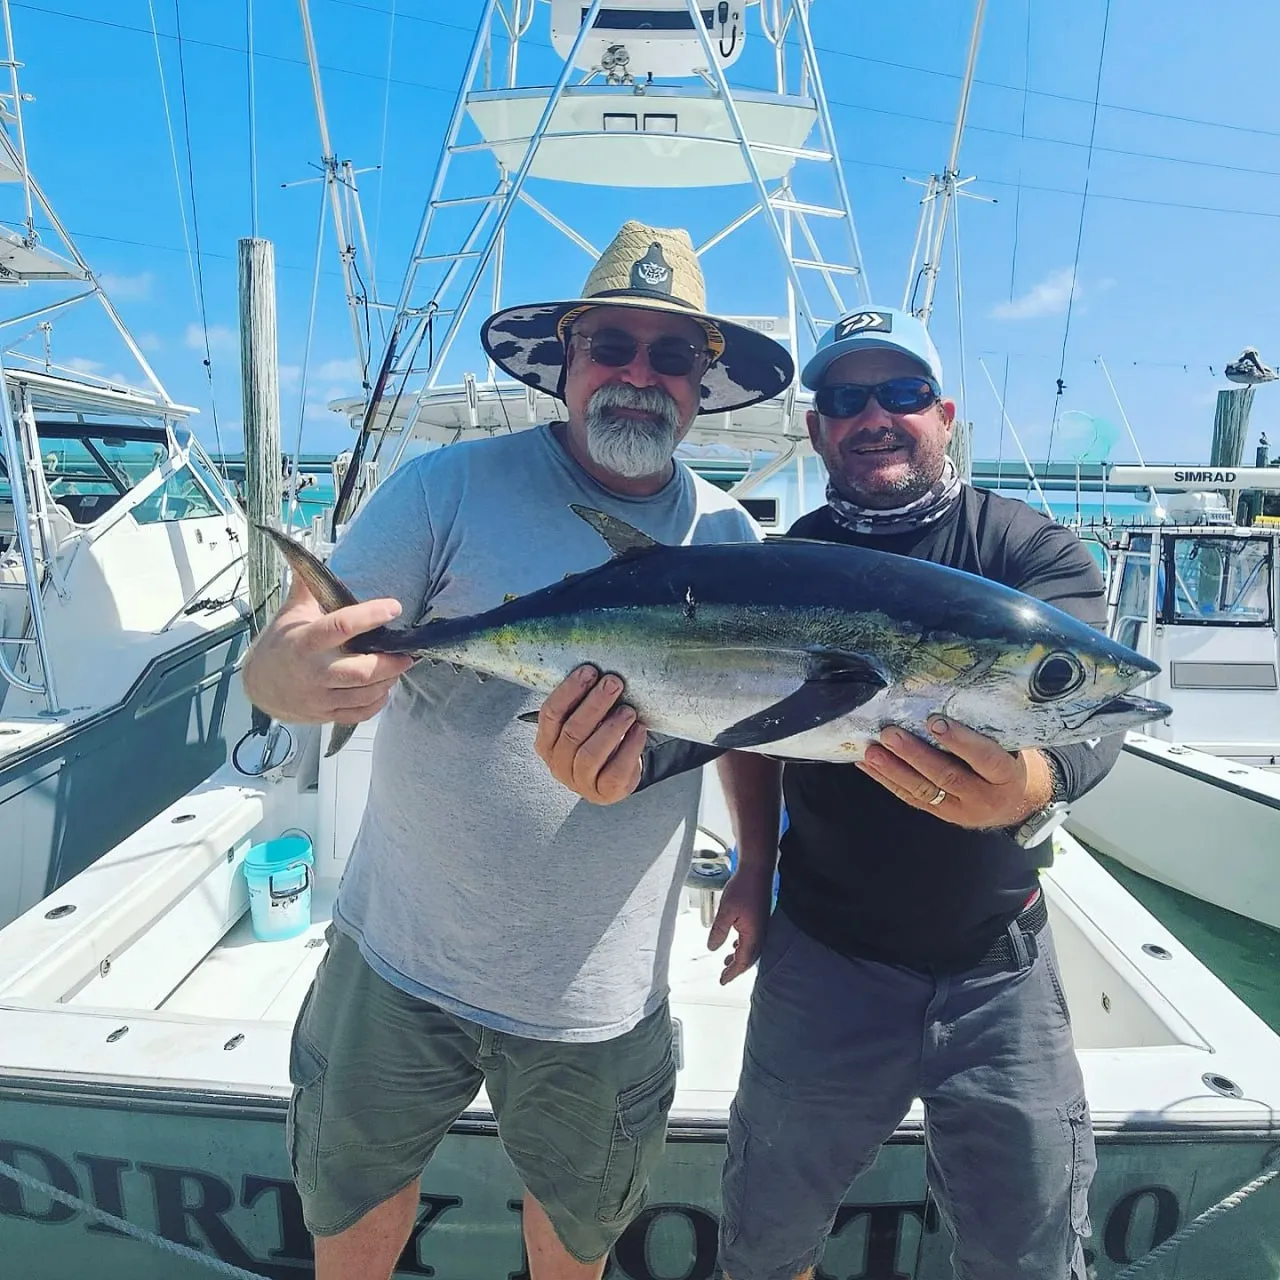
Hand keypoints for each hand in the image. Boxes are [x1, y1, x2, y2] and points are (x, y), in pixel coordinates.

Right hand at [241, 577, 414, 723]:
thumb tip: (307, 554)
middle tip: (408, 652)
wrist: (259, 685)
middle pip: (361, 671)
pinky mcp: (325, 714)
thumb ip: (306, 586)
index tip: (394, 607)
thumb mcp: (290, 613)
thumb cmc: (280, 643)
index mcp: (304, 641)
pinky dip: (377, 702)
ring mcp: (319, 697)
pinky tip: (383, 687)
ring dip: (388, 680)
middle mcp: (313, 672)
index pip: (341, 626)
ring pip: (365, 693)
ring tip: (398, 667)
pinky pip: (359, 713)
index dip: (370, 615)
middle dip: (391, 662)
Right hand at [534, 666, 646, 804]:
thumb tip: (600, 671)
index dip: (569, 691)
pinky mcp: (604, 792)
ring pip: (590, 753)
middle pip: (572, 731)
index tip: (589, 671)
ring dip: (611, 728)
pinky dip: (629, 748)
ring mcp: (579, 781)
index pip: (551, 714)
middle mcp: (558, 763)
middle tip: (613, 683)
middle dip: (595, 704)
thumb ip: (581, 702)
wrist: (614, 775)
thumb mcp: (583, 722)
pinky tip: (639, 730)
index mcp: (546, 742)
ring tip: (628, 710)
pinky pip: (615, 770)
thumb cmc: (596, 739)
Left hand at [707, 868, 773, 983]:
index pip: (743, 961)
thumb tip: (712, 948)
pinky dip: (742, 946)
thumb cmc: (742, 888)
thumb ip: (718, 932)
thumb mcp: (725, 911)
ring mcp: (762, 926)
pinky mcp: (760, 918)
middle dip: (736, 968)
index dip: (732, 973)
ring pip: (750, 949)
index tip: (722, 981)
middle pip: (749, 958)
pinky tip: (734, 943)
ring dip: (738, 957)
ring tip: (726, 962)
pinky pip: (752, 939)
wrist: (757, 870)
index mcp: (753, 935)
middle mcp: (760, 933)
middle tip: (724, 976)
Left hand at [856, 716, 1053, 828]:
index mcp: (1007, 775)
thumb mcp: (1012, 746)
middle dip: (915, 754)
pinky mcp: (942, 814)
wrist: (1020, 802)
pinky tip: (869, 765)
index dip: (960, 741)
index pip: (985, 758)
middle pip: (947, 776)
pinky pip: (912, 799)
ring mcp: (961, 810)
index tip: (935, 721)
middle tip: (890, 734)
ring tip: (872, 751)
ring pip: (924, 791)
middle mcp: (984, 797)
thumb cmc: (1011, 761)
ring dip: (894, 770)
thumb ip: (987, 730)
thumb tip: (950, 696)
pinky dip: (887, 781)